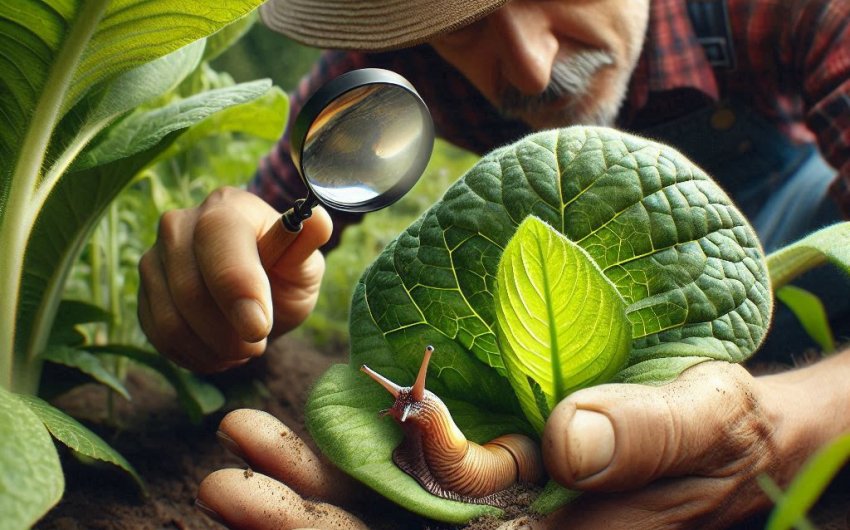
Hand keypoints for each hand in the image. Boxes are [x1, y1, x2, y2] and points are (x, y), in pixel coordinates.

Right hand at [138, 187, 331, 372]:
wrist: (256, 291)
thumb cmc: (284, 271)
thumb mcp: (303, 262)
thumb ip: (306, 246)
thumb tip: (318, 221)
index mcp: (225, 207)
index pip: (219, 238)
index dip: (237, 287)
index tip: (260, 327)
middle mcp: (179, 225)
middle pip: (190, 289)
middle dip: (230, 332)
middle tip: (258, 342)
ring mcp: (154, 259)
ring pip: (172, 321)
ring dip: (214, 349)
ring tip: (243, 348)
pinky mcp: (143, 294)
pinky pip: (159, 338)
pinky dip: (196, 357)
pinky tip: (220, 352)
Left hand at [195, 351, 849, 528]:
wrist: (714, 426)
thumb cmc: (715, 427)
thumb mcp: (697, 419)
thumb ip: (639, 433)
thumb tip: (569, 444)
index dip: (378, 504)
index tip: (315, 452)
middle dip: (303, 515)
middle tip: (222, 479)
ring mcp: (484, 509)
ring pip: (381, 512)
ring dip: (306, 484)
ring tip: (237, 443)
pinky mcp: (478, 477)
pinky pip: (401, 480)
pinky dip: (344, 462)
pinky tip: (299, 435)